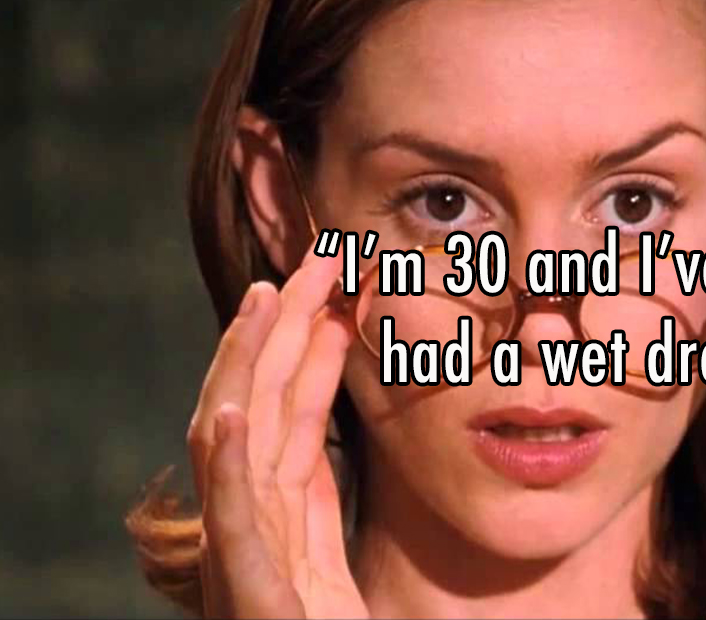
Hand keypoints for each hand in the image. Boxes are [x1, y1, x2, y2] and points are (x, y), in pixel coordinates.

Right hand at [186, 247, 368, 618]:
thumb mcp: (327, 555)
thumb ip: (319, 497)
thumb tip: (327, 422)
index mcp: (278, 517)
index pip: (287, 416)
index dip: (304, 350)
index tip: (333, 290)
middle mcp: (252, 528)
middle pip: (257, 411)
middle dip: (282, 334)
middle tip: (319, 263)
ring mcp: (243, 561)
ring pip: (236, 447)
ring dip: (249, 370)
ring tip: (271, 303)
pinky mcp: (251, 599)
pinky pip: (235, 526)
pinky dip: (227, 468)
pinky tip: (230, 415)